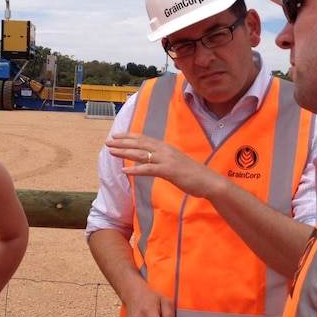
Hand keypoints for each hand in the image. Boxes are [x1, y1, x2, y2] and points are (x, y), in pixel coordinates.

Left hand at [107, 133, 225, 198]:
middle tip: (108, 141)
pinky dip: (135, 170)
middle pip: (140, 143)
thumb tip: (151, 161)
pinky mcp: (168, 171)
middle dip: (123, 142)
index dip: (129, 136)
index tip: (116, 136)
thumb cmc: (192, 174)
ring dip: (125, 152)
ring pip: (141, 154)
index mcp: (166, 147)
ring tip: (112, 151)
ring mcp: (166, 160)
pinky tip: (124, 171)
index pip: (144, 139)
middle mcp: (165, 150)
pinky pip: (148, 169)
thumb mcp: (175, 162)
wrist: (208, 181)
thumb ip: (162, 160)